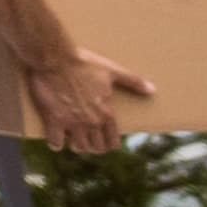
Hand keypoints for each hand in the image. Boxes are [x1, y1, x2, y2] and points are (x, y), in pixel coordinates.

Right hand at [20, 47, 152, 155]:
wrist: (55, 58)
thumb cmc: (84, 62)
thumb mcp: (112, 70)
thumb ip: (133, 82)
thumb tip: (152, 90)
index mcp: (106, 113)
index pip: (112, 142)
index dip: (109, 144)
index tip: (104, 141)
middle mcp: (91, 122)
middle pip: (95, 148)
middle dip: (93, 145)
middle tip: (88, 139)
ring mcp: (72, 123)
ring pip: (78, 147)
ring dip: (76, 145)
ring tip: (72, 138)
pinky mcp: (53, 120)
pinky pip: (55, 143)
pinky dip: (55, 142)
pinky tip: (56, 136)